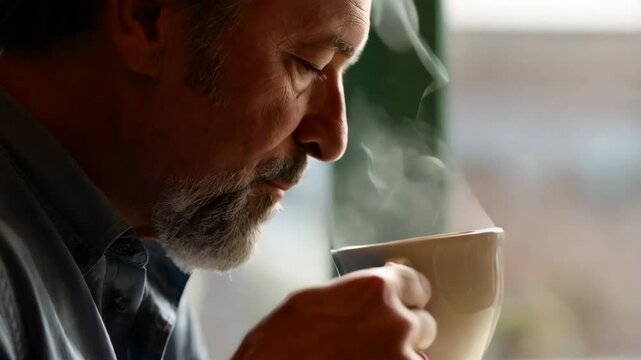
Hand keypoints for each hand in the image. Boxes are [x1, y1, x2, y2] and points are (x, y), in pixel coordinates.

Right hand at [232, 263, 436, 359]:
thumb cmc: (282, 341)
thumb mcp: (317, 299)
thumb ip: (354, 295)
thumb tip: (367, 300)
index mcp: (376, 289)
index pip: (417, 285)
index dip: (409, 296)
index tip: (407, 302)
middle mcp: (396, 321)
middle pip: (423, 323)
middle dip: (404, 331)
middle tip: (376, 340)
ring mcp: (400, 357)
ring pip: (418, 355)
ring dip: (399, 355)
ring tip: (365, 357)